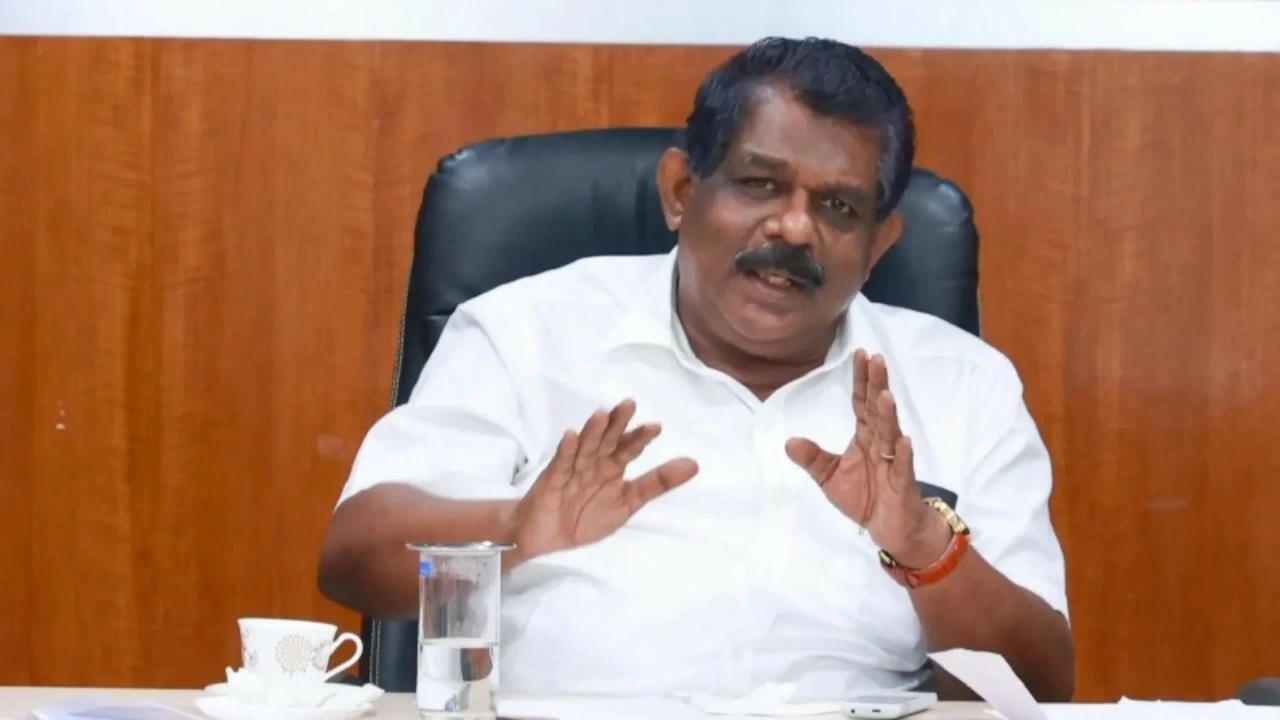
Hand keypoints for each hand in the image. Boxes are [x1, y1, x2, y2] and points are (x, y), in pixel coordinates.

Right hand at [510, 400, 697, 562]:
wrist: (546, 538)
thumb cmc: (585, 516)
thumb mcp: (628, 503)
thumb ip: (657, 483)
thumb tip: (694, 464)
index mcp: (612, 467)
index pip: (628, 448)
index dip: (640, 438)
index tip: (655, 427)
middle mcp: (593, 463)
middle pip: (606, 440)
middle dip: (617, 423)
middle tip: (629, 404)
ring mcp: (572, 469)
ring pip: (584, 447)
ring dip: (592, 431)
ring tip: (602, 414)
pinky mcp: (552, 479)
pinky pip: (560, 463)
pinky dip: (566, 450)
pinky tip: (571, 436)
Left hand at [785, 350, 948, 567]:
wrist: (892, 529)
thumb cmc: (866, 498)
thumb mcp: (829, 477)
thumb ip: (813, 458)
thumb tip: (788, 441)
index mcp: (865, 437)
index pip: (862, 403)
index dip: (861, 380)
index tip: (860, 354)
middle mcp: (881, 443)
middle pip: (878, 410)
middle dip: (877, 385)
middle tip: (876, 359)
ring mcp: (894, 462)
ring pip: (890, 434)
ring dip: (888, 415)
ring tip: (885, 395)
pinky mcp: (902, 484)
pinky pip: (902, 467)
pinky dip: (902, 454)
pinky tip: (902, 441)